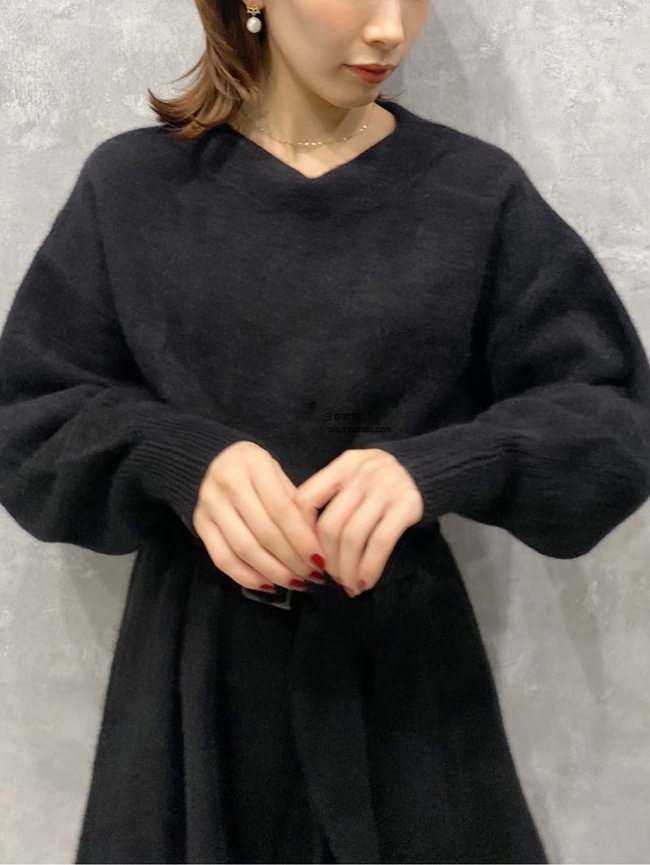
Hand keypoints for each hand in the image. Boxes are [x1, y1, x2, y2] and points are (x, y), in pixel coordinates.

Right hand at [192, 441, 326, 592]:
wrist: (213, 460)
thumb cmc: (256, 470)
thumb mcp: (278, 473)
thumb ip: (296, 503)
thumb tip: (315, 544)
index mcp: (254, 465)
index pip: (282, 510)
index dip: (302, 539)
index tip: (319, 560)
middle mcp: (228, 483)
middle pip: (264, 532)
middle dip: (291, 560)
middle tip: (310, 575)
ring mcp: (210, 505)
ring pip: (244, 549)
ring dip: (272, 572)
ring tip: (294, 582)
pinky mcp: (200, 524)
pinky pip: (223, 559)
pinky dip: (247, 577)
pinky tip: (268, 585)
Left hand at [293, 449, 423, 595]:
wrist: (432, 470)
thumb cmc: (384, 482)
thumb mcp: (356, 477)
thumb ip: (333, 498)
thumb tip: (308, 547)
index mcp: (344, 465)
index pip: (306, 499)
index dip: (301, 533)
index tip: (307, 555)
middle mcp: (363, 473)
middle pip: (329, 525)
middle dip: (327, 560)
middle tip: (330, 578)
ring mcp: (386, 488)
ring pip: (352, 537)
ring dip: (346, 569)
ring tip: (348, 585)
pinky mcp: (407, 506)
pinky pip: (379, 543)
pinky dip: (368, 568)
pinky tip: (365, 583)